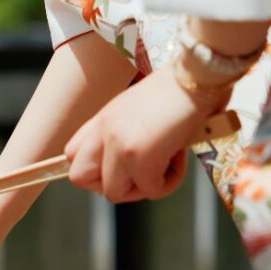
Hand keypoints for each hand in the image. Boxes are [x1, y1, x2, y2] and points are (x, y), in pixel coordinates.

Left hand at [64, 69, 229, 202]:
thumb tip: (132, 167)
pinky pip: (151, 191)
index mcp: (101, 118)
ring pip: (114, 194)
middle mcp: (103, 131)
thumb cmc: (179, 90)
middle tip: (139, 172)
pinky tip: (180, 157)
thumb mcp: (138, 110)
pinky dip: (170, 181)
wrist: (199, 76)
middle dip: (111, 184)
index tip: (121, 168)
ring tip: (164, 163)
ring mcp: (119, 146)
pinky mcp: (141, 159)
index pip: (71, 155)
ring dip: (142, 186)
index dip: (94, 169)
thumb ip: (124, 134)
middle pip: (80, 179)